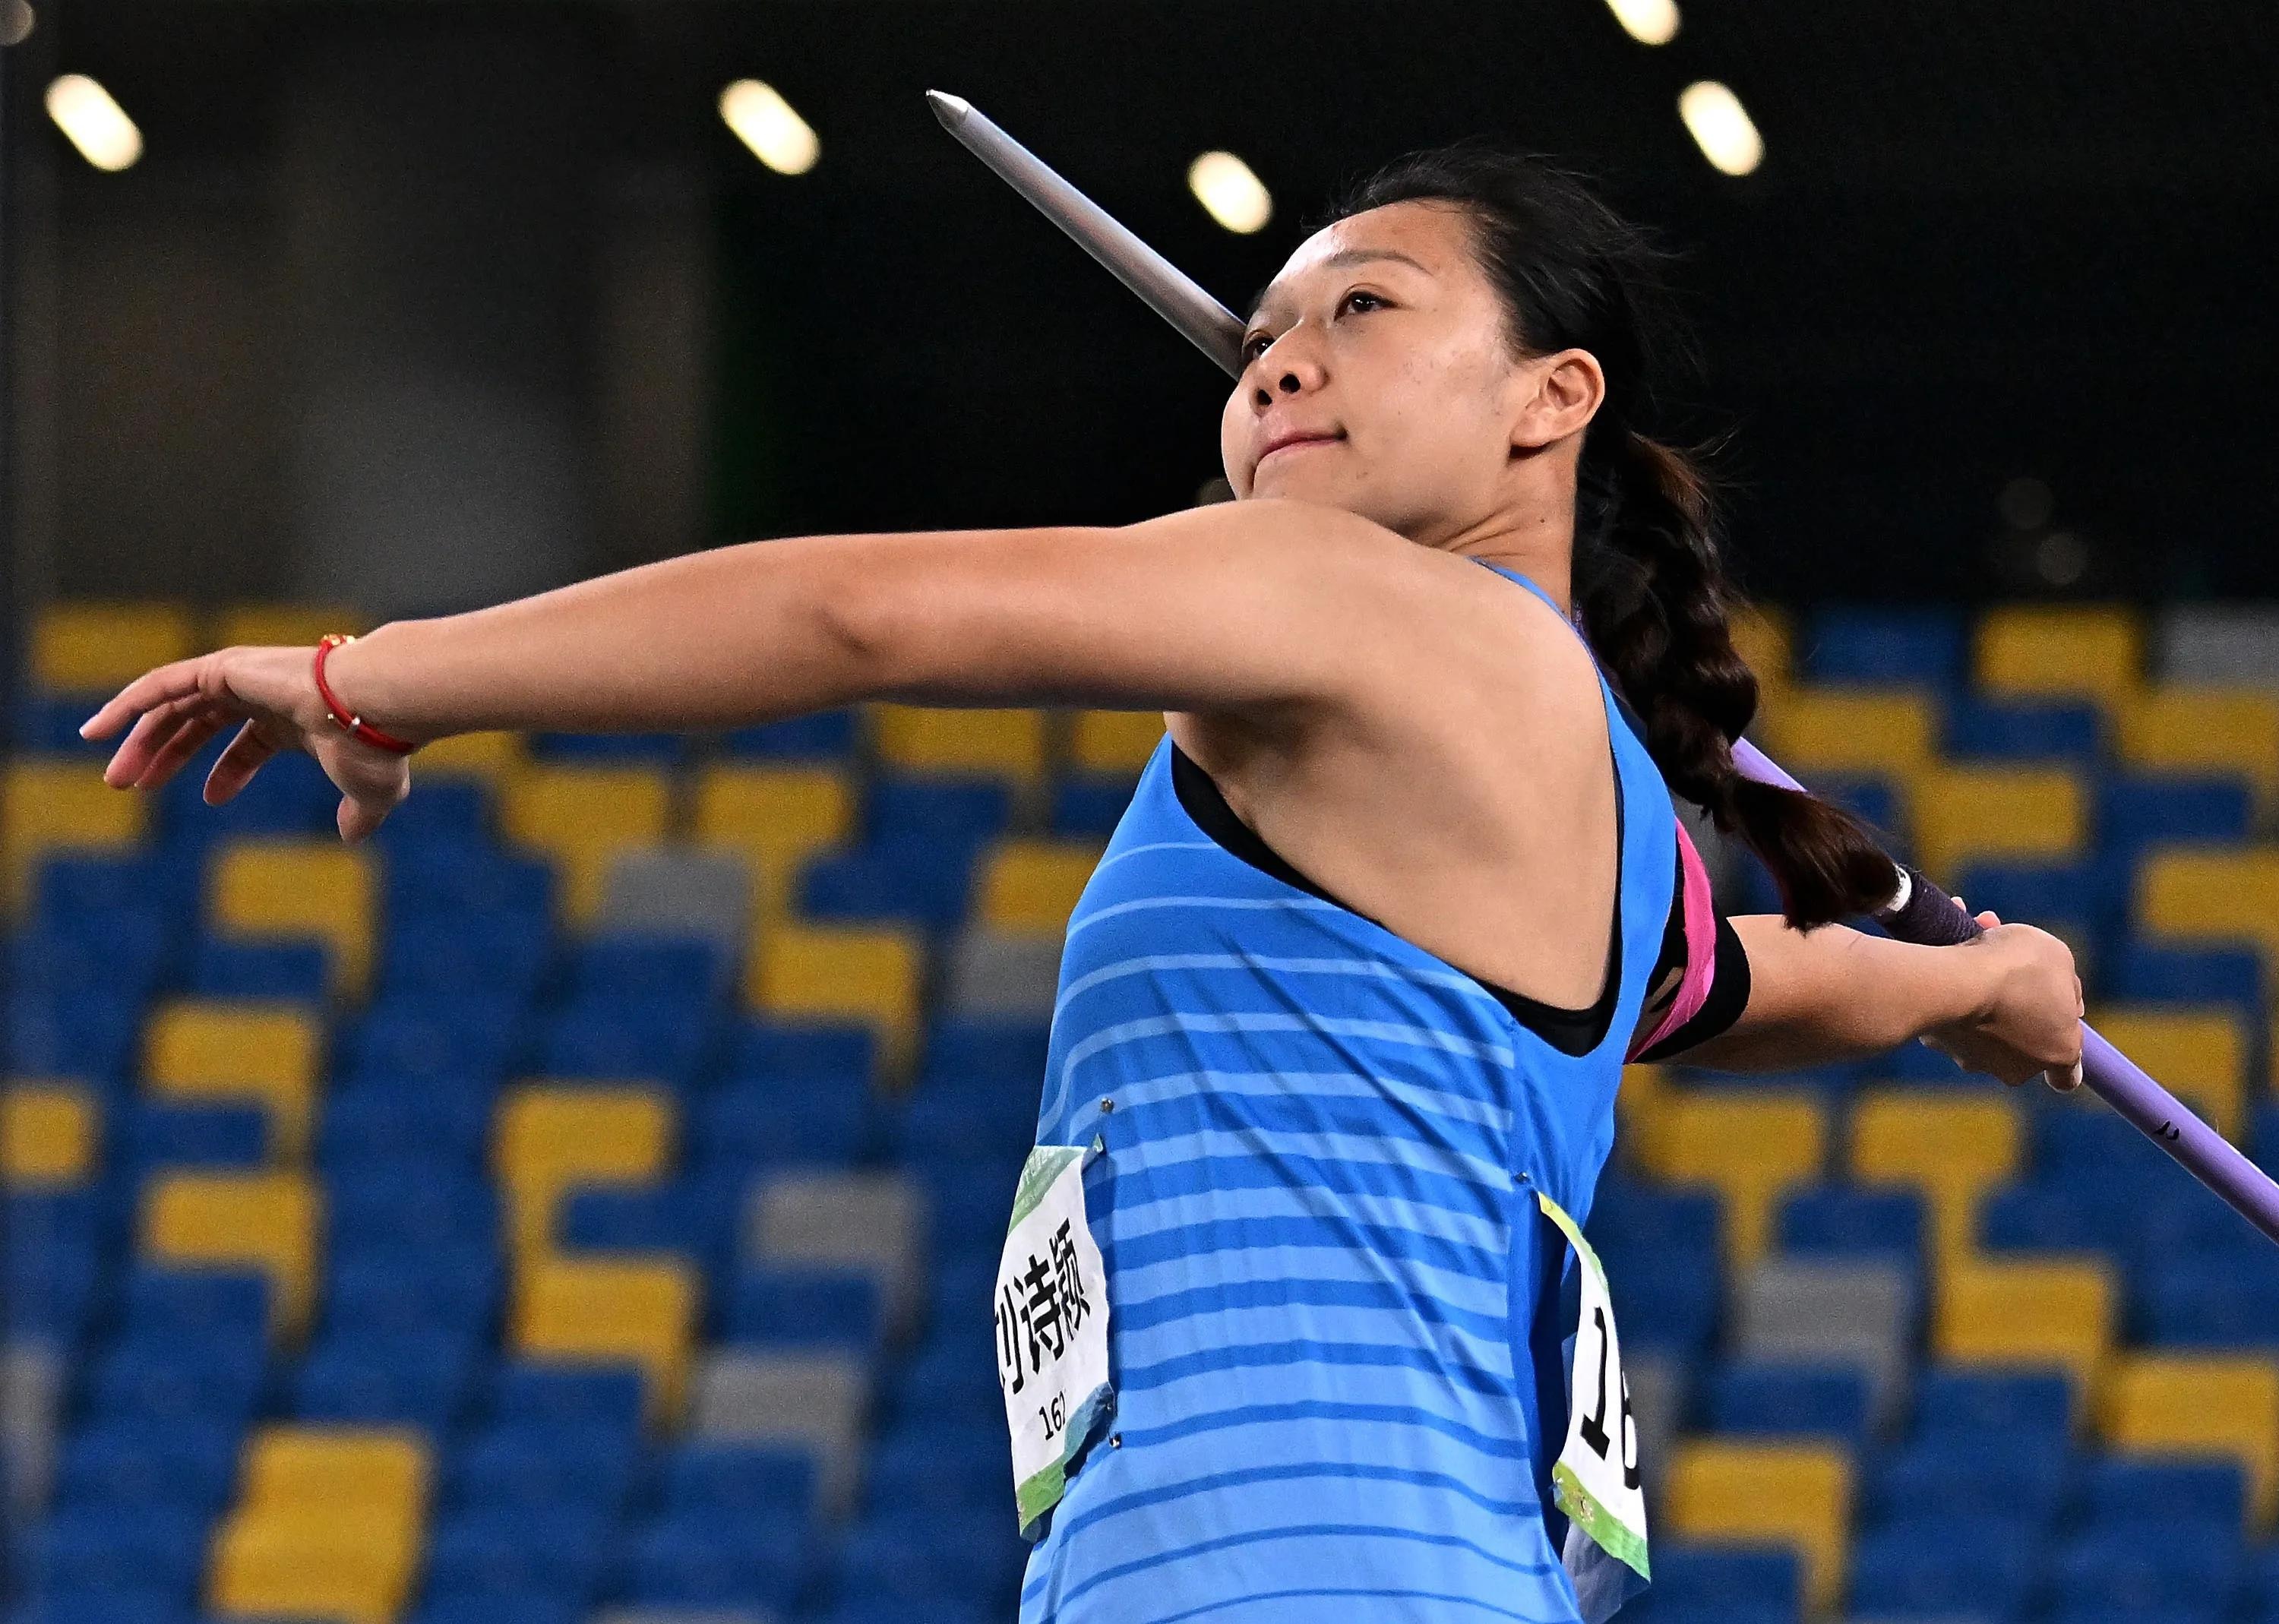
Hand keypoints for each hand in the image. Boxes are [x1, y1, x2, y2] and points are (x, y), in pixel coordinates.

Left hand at [78, 644, 413, 843]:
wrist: (372, 703)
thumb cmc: (374, 746)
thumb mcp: (369, 791)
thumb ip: (359, 814)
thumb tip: (354, 837)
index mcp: (291, 719)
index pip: (246, 743)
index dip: (225, 772)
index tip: (209, 799)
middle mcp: (261, 693)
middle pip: (196, 723)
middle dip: (164, 755)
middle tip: (131, 788)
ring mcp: (238, 677)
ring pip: (172, 707)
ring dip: (138, 740)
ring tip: (114, 779)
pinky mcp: (220, 669)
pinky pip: (160, 686)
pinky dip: (126, 704)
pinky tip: (99, 731)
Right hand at [1919, 904, 2085, 1090]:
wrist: (1953, 979)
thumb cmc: (2016, 968)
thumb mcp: (2058, 958)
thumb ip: (2066, 983)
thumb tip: (2063, 996)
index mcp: (2060, 1051)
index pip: (2067, 1078)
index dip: (2061, 1057)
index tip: (2054, 1038)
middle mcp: (2018, 1068)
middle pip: (2022, 1052)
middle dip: (2017, 1024)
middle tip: (2011, 988)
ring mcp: (1976, 1061)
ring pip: (1983, 1037)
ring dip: (1983, 1012)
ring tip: (1975, 974)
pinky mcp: (1939, 1045)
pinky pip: (1951, 1023)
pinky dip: (1952, 1004)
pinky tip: (1949, 977)